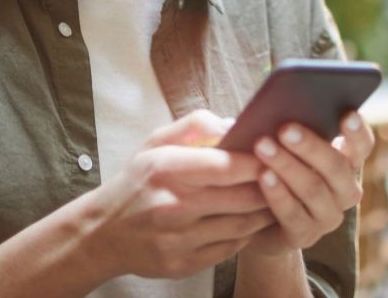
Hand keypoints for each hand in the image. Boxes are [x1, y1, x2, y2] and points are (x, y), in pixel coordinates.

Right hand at [76, 111, 273, 279]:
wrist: (103, 233)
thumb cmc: (137, 182)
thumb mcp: (155, 142)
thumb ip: (195, 125)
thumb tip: (234, 123)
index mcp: (165, 170)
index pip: (225, 166)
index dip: (257, 161)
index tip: (274, 153)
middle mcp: (172, 207)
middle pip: (241, 198)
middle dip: (269, 186)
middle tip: (284, 176)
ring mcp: (178, 240)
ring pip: (241, 225)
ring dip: (264, 211)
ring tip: (275, 197)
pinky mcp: (183, 264)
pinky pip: (230, 248)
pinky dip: (246, 234)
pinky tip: (250, 220)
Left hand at [243, 112, 374, 255]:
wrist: (259, 221)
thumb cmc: (274, 167)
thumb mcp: (286, 147)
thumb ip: (290, 131)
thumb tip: (275, 107)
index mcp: (347, 163)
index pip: (363, 146)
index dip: (357, 131)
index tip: (347, 113)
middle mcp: (345, 191)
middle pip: (337, 167)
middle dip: (310, 146)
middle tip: (285, 128)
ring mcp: (328, 217)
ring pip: (313, 189)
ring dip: (287, 165)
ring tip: (263, 146)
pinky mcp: (305, 236)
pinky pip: (293, 214)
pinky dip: (277, 193)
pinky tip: (263, 176)